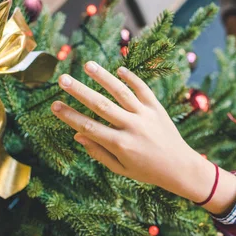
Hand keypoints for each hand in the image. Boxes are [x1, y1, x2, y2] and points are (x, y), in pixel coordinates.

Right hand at [51, 62, 235, 214]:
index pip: (89, 127)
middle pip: (101, 105)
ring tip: (88, 65)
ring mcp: (146, 116)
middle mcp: (132, 127)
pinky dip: (132, 78)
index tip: (54, 105)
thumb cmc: (146, 171)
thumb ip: (99, 152)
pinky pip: (143, 89)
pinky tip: (119, 68)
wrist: (180, 167)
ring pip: (121, 92)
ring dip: (104, 77)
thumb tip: (77, 135)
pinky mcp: (157, 108)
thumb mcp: (121, 168)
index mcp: (120, 145)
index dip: (70, 116)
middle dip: (80, 91)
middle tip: (62, 79)